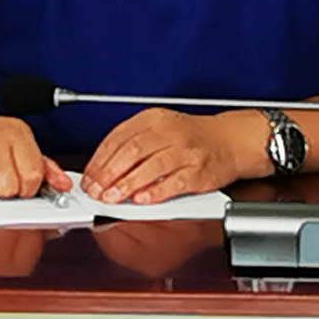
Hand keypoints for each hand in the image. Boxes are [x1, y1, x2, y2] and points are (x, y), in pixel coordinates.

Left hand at [81, 108, 269, 205]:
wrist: (230, 140)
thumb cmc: (192, 137)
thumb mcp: (160, 128)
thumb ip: (132, 144)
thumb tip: (102, 169)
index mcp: (154, 119)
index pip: (118, 137)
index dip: (99, 160)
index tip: (88, 177)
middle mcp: (169, 132)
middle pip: (132, 151)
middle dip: (108, 174)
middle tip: (95, 190)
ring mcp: (185, 151)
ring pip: (151, 167)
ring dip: (127, 185)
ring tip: (111, 198)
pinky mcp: (198, 171)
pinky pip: (173, 183)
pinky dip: (155, 193)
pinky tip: (141, 200)